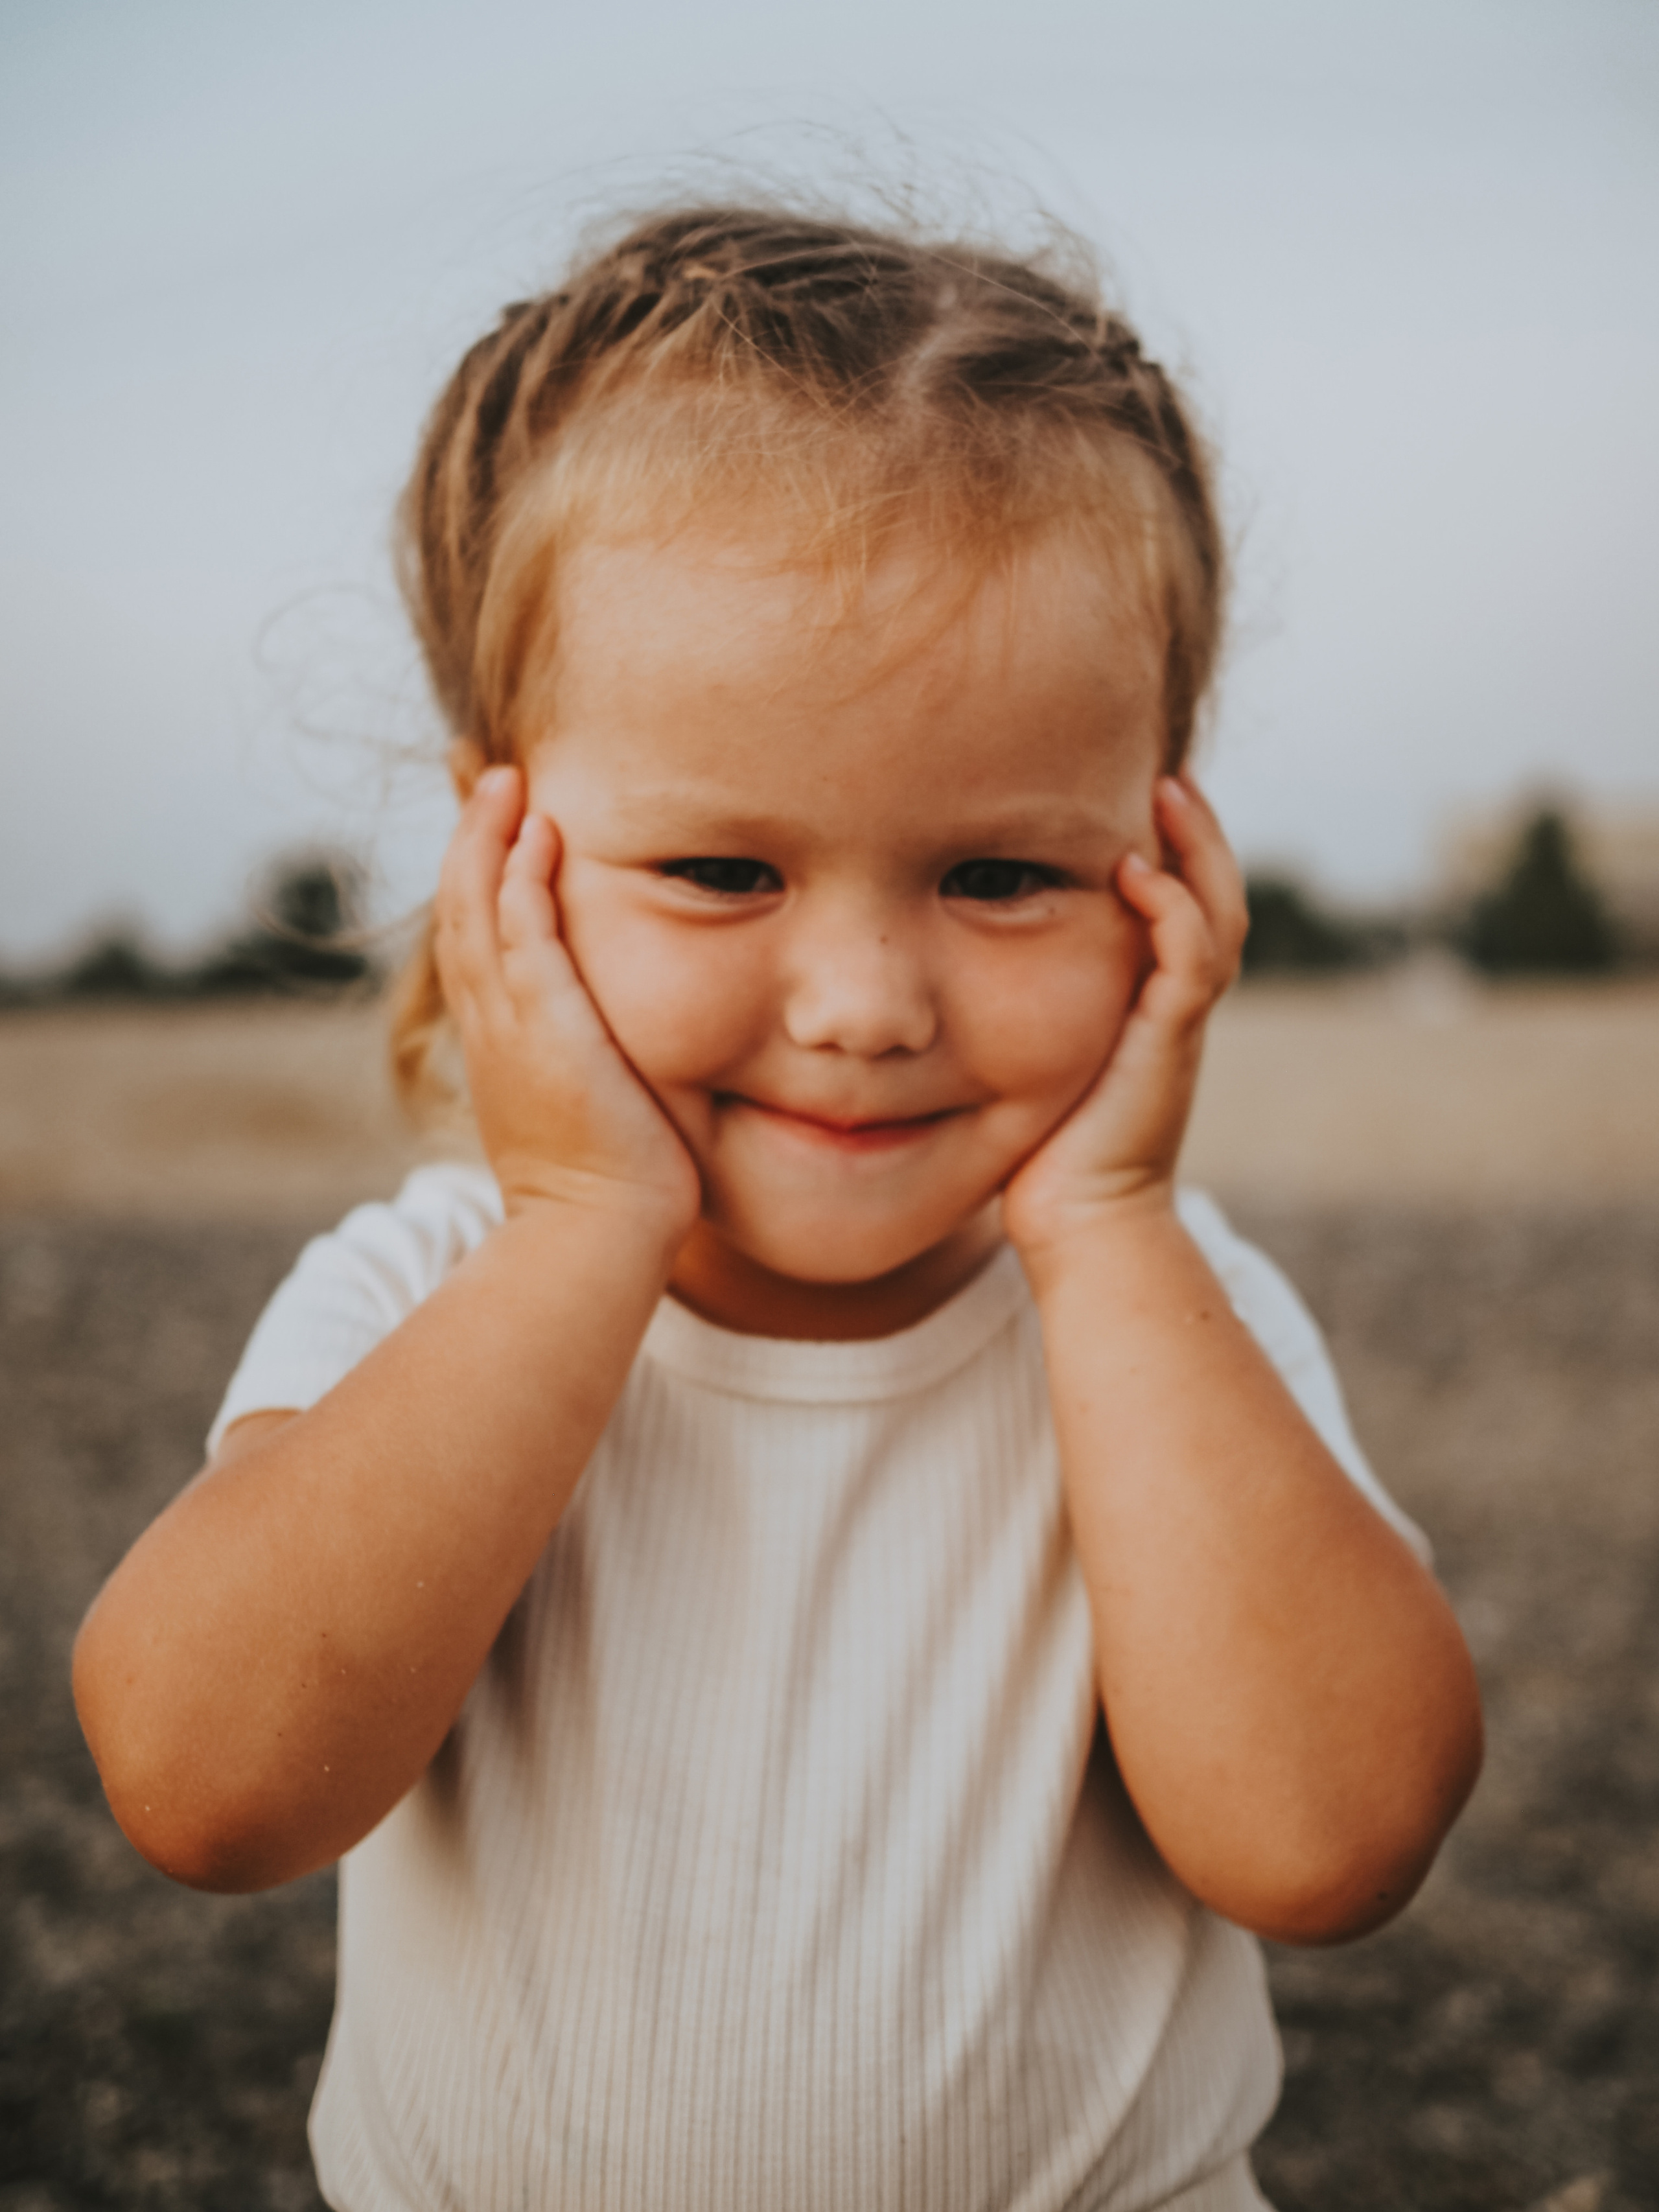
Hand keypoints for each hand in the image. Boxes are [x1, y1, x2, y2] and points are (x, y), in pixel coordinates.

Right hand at [435, 765, 701, 1242]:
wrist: (597, 1235)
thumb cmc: (608, 1186)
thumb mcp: (585, 1105)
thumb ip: (589, 1059)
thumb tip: (615, 1043)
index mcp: (496, 1041)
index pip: (472, 937)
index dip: (475, 875)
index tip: (494, 822)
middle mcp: (490, 1026)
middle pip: (459, 908)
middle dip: (469, 836)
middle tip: (487, 774)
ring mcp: (510, 1026)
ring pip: (478, 909)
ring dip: (488, 838)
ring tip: (505, 779)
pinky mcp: (545, 1029)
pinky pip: (523, 936)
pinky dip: (524, 879)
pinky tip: (539, 832)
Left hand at [1001, 775, 1246, 1258]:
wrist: (1078, 1224)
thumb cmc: (1044, 1154)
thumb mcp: (1035, 1062)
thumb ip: (1026, 1012)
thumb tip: (959, 970)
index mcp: (1152, 1009)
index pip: (1182, 910)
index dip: (1174, 852)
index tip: (1140, 794)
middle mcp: (1176, 1011)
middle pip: (1215, 899)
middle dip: (1198, 833)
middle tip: (1167, 772)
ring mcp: (1178, 1028)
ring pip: (1216, 918)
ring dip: (1196, 851)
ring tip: (1166, 789)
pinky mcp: (1168, 1047)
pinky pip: (1190, 964)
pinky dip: (1173, 913)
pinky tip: (1136, 872)